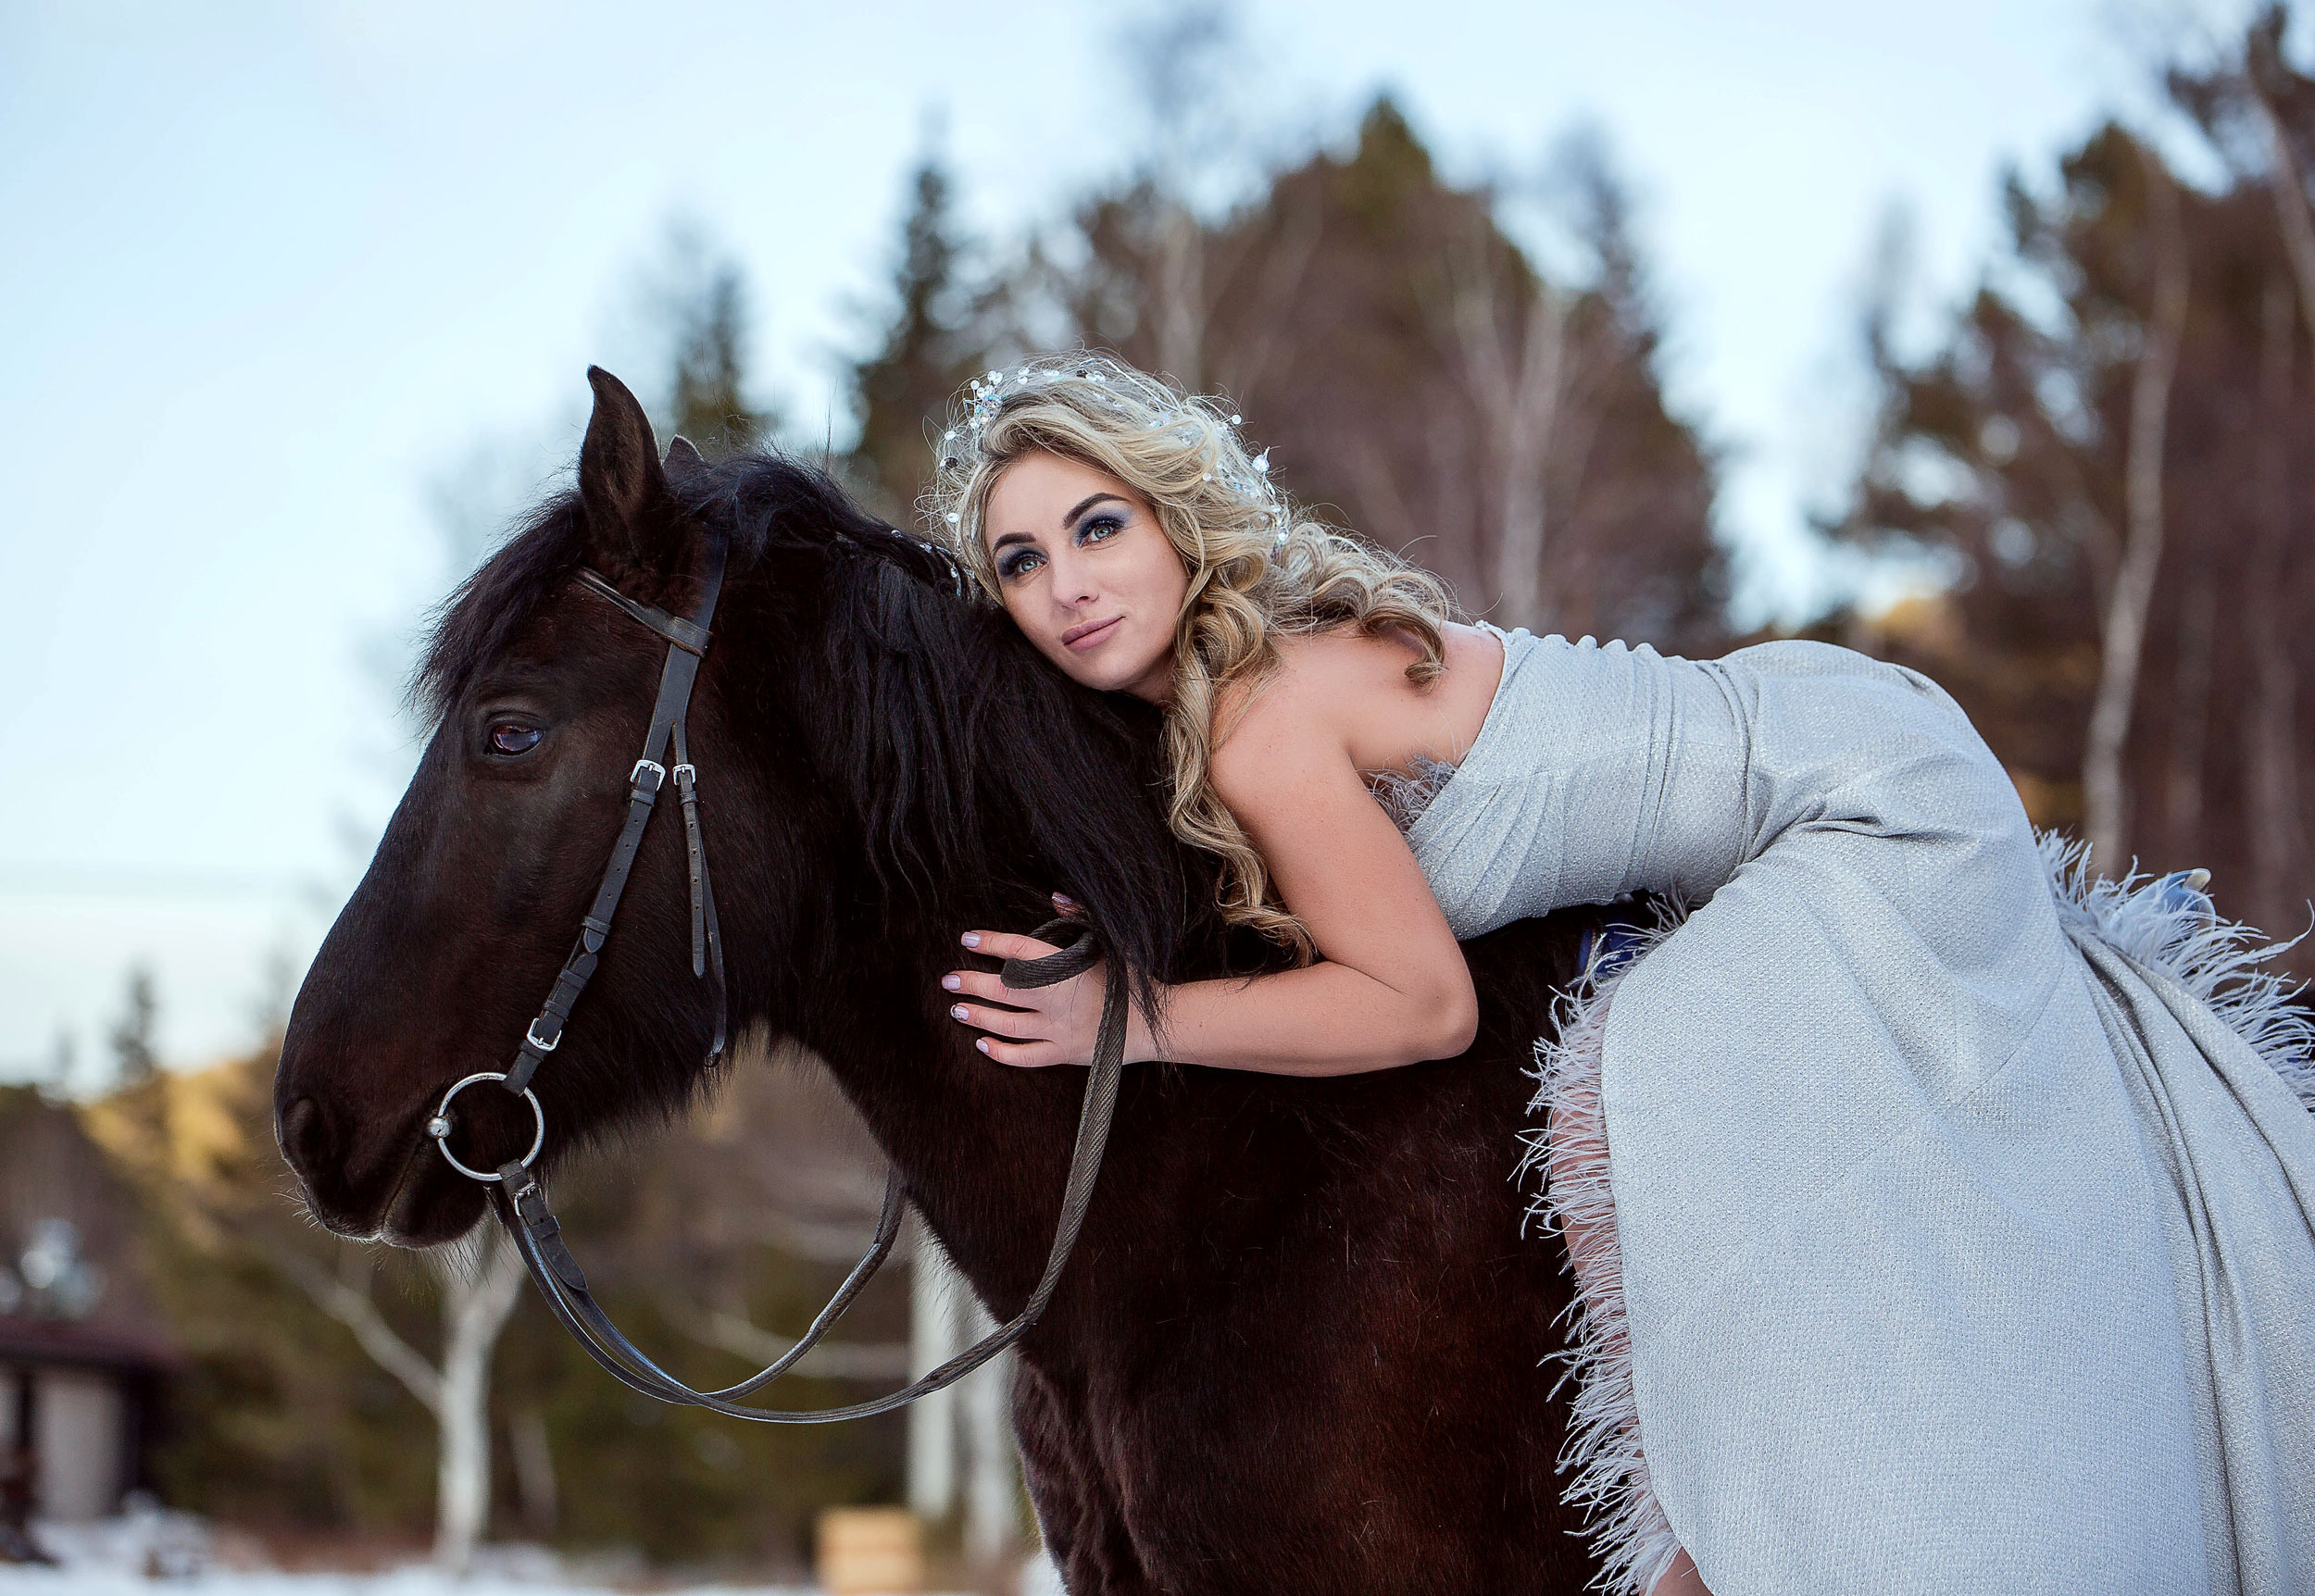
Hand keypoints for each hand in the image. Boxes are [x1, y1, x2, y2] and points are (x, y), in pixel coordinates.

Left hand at [943, 895, 1151, 1067]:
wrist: (1157, 1024)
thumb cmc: (1134, 979)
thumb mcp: (1113, 941)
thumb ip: (1082, 917)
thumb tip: (1056, 895)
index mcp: (1068, 967)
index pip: (1020, 950)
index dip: (991, 943)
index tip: (969, 939)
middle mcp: (1058, 999)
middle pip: (1005, 989)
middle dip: (972, 983)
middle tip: (948, 979)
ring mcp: (1059, 1030)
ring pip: (1008, 1024)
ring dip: (979, 1016)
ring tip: (957, 1009)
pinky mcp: (1064, 1053)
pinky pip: (1025, 1056)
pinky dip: (1001, 1053)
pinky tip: (982, 1045)